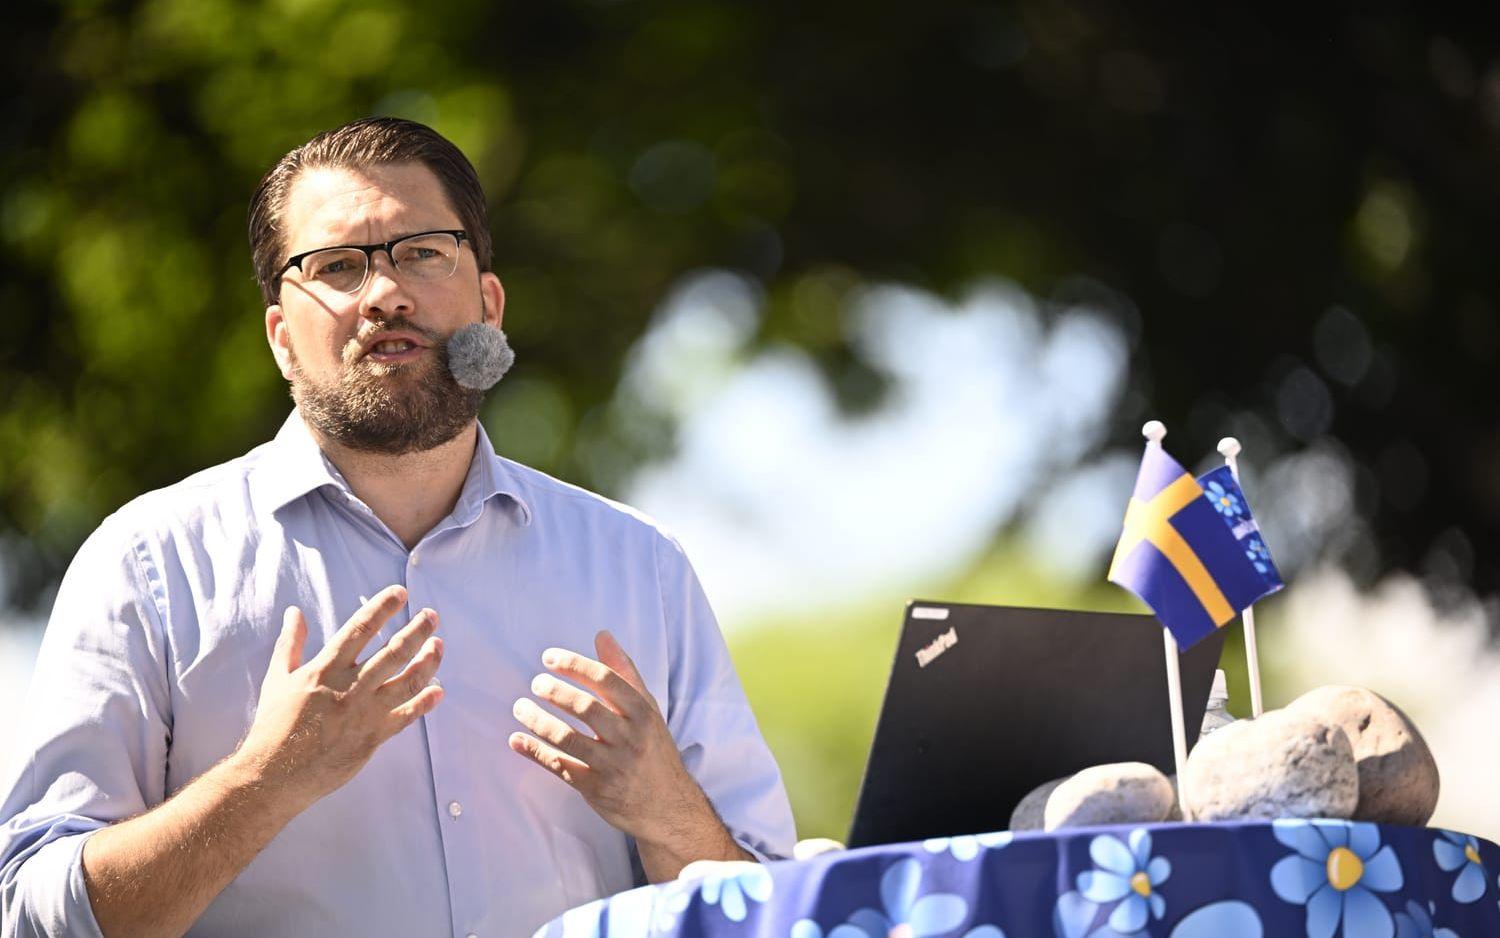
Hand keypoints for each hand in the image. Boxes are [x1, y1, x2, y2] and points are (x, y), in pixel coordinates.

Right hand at [235, 585, 443, 811]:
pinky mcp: (373, 737)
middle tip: (432, 615)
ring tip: (439, 645)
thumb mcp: (277, 678)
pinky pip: (406, 716)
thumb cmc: (273, 724)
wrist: (275, 774)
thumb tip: (295, 612)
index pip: (360, 628)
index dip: (382, 608)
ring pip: (407, 681)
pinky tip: (438, 691)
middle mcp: (350, 687)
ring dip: (428, 661)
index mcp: (326, 669)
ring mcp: (365, 713)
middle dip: (417, 630)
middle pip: (394, 651)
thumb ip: (291, 643)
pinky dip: (425, 703)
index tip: (400, 593)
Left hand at [509, 631, 746, 875]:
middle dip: (555, 692)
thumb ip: (624, 672)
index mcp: (642, 712)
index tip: (549, 657)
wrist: (667, 805)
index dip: (574, 665)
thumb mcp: (647, 708)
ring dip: (538, 721)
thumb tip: (602, 635)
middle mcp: (629, 737)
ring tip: (520, 707)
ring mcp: (612, 765)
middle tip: (535, 683)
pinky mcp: (595, 788)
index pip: (606, 680)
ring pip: (568, 738)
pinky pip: (560, 766)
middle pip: (585, 708)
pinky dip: (535, 752)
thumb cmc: (652, 748)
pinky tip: (516, 740)